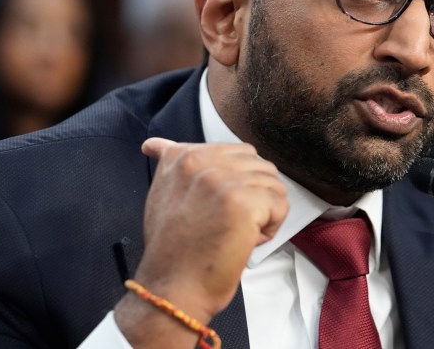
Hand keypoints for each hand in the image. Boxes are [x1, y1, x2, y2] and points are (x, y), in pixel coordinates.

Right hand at [114, 137, 287, 346]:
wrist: (172, 288)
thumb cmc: (172, 249)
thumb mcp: (163, 194)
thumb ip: (170, 165)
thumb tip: (153, 144)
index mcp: (182, 156)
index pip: (237, 153)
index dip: (237, 185)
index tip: (213, 210)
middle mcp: (201, 161)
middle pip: (259, 166)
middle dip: (254, 196)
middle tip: (227, 224)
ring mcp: (223, 180)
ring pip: (273, 185)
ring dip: (262, 213)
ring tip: (234, 233)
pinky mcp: (244, 202)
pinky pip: (281, 206)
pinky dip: (270, 228)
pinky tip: (244, 241)